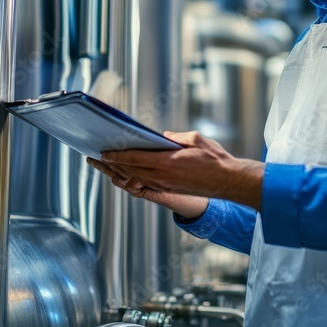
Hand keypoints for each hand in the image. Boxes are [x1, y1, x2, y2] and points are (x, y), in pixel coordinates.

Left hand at [100, 131, 264, 210]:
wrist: (229, 181)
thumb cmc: (215, 159)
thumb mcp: (195, 140)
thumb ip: (176, 138)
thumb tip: (163, 138)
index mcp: (166, 163)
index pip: (134, 159)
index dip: (116, 155)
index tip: (103, 152)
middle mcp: (162, 177)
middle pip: (130, 170)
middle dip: (112, 164)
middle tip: (97, 157)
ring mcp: (165, 185)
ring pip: (136, 178)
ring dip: (120, 171)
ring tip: (107, 164)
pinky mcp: (170, 189)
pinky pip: (146, 183)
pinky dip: (133, 177)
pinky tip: (128, 172)